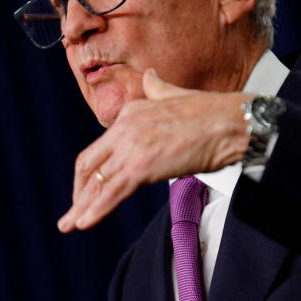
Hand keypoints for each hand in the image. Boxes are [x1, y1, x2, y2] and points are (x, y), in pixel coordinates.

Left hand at [57, 69, 250, 231]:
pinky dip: (95, 209)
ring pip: (97, 182)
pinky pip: (111, 192)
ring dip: (81, 207)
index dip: (89, 172)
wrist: (231, 123)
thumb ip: (157, 88)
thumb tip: (150, 76)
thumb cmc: (212, 113)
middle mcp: (124, 128)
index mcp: (130, 114)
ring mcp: (132, 148)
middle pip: (89, 165)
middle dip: (78, 192)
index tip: (86, 189)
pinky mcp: (142, 167)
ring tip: (69, 224)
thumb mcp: (176, 94)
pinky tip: (83, 222)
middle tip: (72, 213)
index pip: (99, 148)